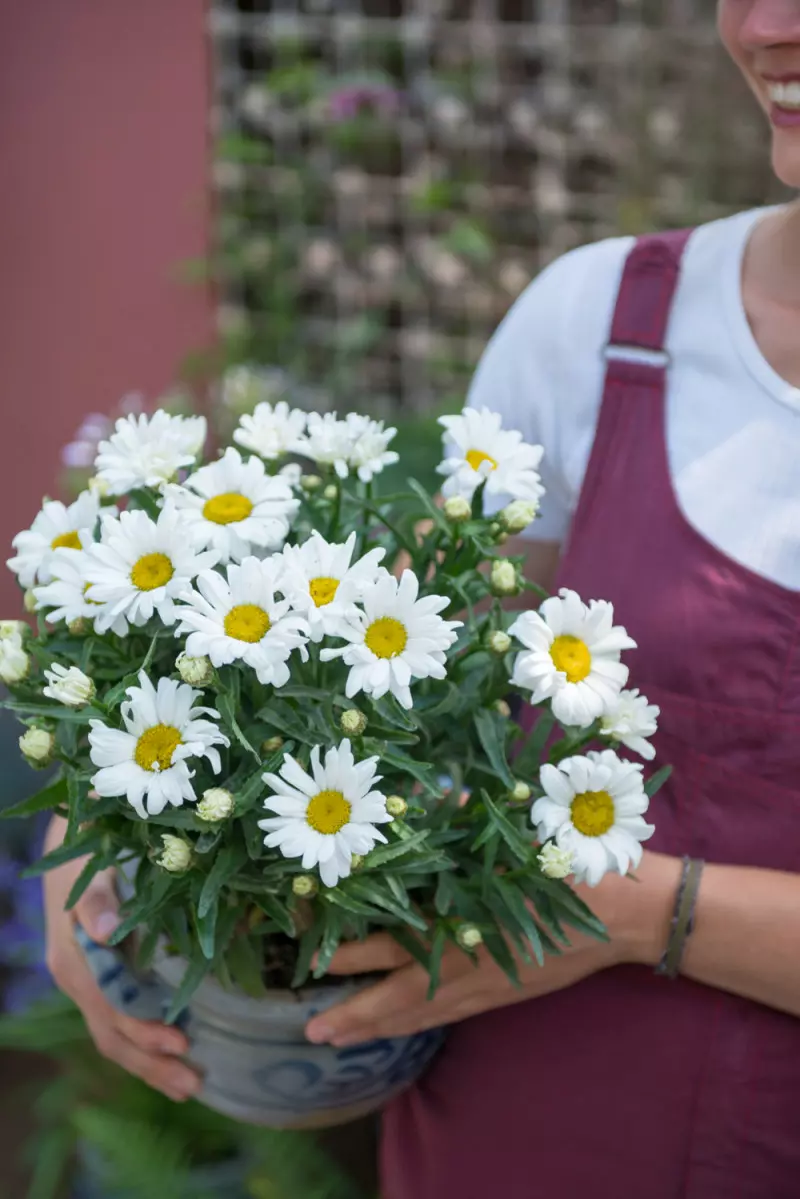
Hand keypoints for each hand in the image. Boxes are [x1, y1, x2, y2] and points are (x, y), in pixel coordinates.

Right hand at [43, 816, 200, 1101]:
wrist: (73, 832)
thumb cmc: (89, 846)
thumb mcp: (91, 867)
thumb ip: (96, 900)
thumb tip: (103, 932)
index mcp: (76, 960)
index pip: (112, 1011)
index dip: (145, 1033)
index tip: (183, 1043)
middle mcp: (79, 977)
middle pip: (111, 1036)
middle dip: (150, 1065)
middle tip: (194, 1086)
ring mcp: (87, 979)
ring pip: (113, 1033)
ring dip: (148, 1062)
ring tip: (188, 1084)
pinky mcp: (99, 973)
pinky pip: (118, 1017)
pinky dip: (142, 1040)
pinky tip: (171, 1051)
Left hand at [304, 852, 680, 1046]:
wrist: (621, 913)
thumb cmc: (565, 865)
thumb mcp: (512, 835)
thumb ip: (467, 821)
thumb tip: (437, 796)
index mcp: (455, 918)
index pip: (385, 936)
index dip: (344, 945)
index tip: (305, 945)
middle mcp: (459, 958)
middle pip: (388, 988)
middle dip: (346, 1004)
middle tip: (305, 1022)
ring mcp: (479, 984)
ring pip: (411, 1013)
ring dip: (369, 1027)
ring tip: (327, 1039)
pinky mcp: (496, 996)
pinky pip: (441, 1017)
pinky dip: (408, 1027)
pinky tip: (390, 1032)